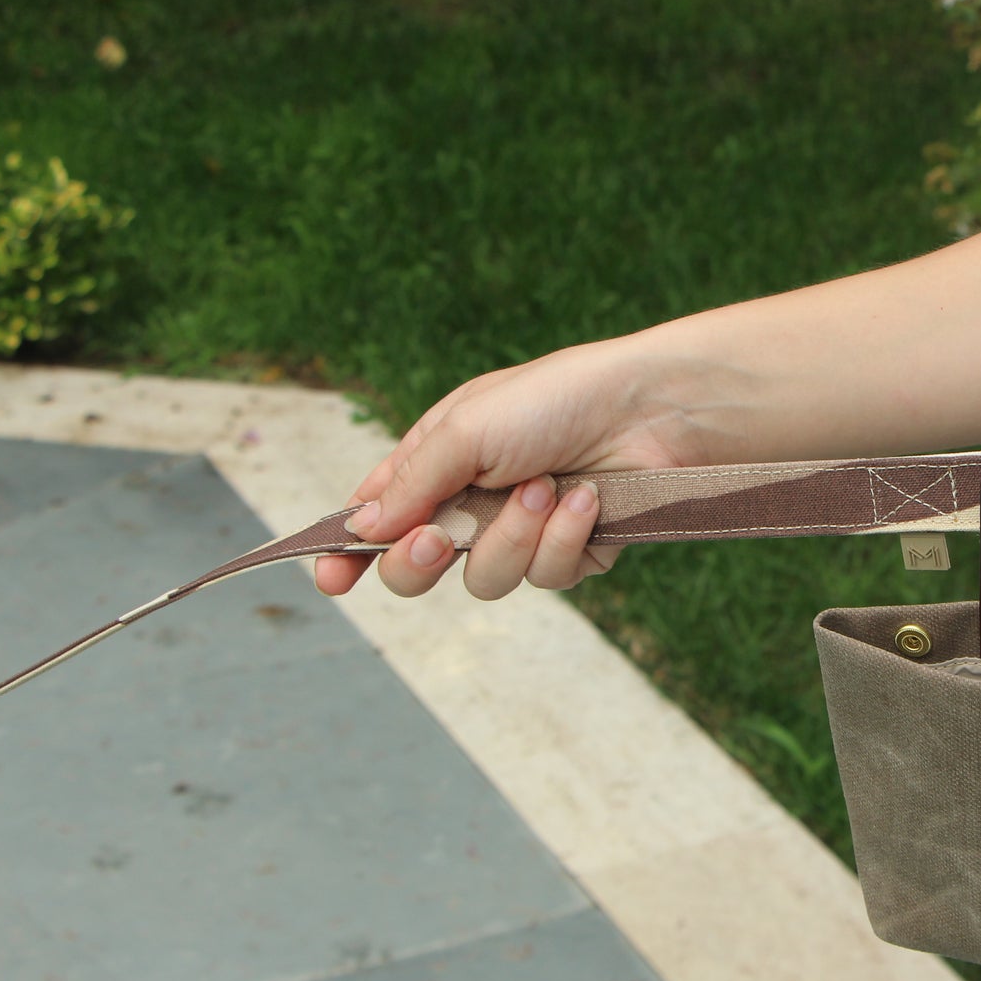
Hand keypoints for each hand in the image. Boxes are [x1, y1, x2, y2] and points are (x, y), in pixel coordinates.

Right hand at [313, 340, 697, 598]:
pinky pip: (547, 577)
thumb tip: (363, 529)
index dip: (350, 551)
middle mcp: (473, 503)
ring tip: (547, 487)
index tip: (331, 579)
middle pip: (417, 569)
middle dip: (418, 561)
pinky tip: (586, 501)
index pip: (377, 517)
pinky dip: (563, 539)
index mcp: (437, 462)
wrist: (649, 411)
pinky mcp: (573, 554)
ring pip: (485, 580)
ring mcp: (522, 532)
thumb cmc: (555, 400)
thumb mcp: (467, 428)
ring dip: (512, 536)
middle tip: (433, 541)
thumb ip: (413, 482)